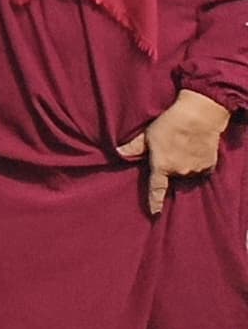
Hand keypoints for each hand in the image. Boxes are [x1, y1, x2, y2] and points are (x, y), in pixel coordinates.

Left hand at [119, 89, 232, 215]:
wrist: (198, 116)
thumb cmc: (169, 123)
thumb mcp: (148, 134)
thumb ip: (135, 147)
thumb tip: (119, 152)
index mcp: (162, 166)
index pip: (156, 188)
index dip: (154, 201)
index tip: (154, 212)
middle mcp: (179, 171)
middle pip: (172, 175)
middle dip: (170, 166)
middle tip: (170, 149)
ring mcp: (196, 169)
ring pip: (187, 171)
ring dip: (184, 163)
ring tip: (183, 146)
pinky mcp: (209, 165)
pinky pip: (201, 168)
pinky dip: (197, 161)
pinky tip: (194, 147)